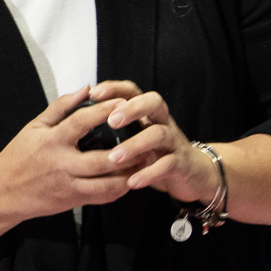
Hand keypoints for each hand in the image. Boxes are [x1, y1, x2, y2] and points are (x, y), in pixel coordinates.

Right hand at [0, 81, 142, 220]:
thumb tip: (86, 89)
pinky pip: (101, 197)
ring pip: (106, 183)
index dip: (105, 111)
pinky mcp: (72, 200)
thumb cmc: (20, 155)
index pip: (81, 122)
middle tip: (146, 139)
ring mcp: (68, 185)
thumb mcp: (34, 126)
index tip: (124, 103)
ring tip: (145, 161)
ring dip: (129, 174)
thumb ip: (61, 107)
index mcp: (51, 140)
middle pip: (101, 159)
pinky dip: (119, 190)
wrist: (2, 191)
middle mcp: (61, 164)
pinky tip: (131, 179)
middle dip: (127, 151)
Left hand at [104, 90, 221, 206]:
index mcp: (149, 113)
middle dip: (132, 109)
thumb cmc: (156, 154)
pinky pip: (167, 165)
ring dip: (135, 145)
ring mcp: (174, 141)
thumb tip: (78, 121)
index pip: (134, 90)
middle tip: (111, 121)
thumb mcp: (137, 136)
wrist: (192, 174)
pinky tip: (132, 182)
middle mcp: (163, 122)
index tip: (94, 92)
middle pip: (153, 103)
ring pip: (158, 134)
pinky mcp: (181, 163)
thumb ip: (116, 128)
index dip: (115, 88)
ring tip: (115, 158)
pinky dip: (149, 173)